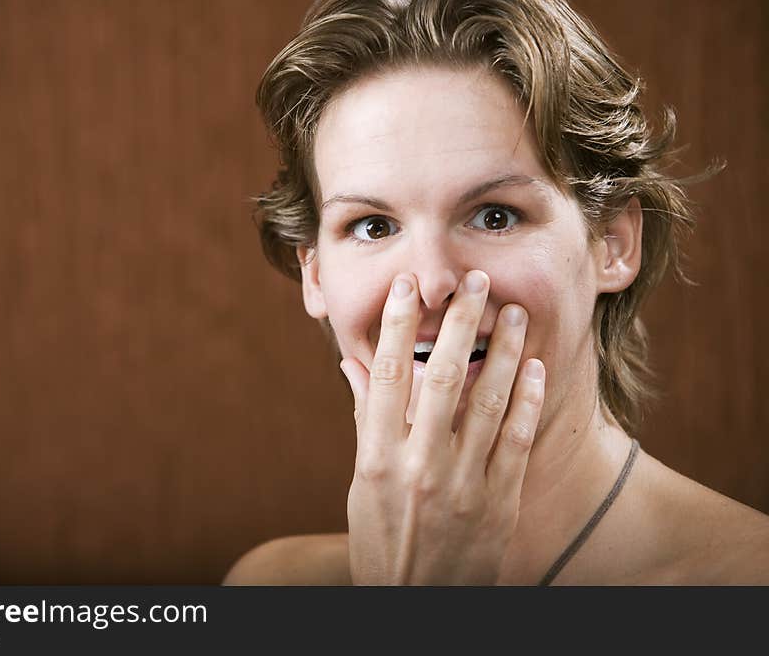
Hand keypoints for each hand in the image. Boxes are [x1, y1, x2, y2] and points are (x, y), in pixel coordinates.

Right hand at [339, 271, 544, 583]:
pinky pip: (516, 442)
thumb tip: (354, 366)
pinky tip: (534, 367)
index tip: (411, 286)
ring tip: (513, 312)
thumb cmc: (382, 541)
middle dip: (460, 323)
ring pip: (488, 402)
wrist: (415, 608)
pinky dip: (526, 400)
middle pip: (443, 378)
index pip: (389, 375)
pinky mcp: (498, 504)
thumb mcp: (360, 486)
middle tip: (475, 279)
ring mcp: (462, 486)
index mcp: (376, 458)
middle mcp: (418, 466)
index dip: (400, 325)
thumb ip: (365, 422)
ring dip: (505, 351)